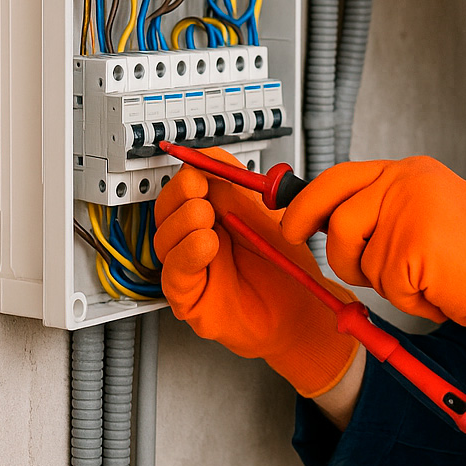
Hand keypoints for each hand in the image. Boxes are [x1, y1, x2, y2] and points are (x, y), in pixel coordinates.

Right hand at [154, 150, 358, 396]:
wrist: (301, 308)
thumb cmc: (284, 266)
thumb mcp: (264, 215)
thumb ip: (238, 187)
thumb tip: (212, 158)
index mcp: (211, 215)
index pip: (185, 187)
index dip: (189, 172)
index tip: (198, 163)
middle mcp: (195, 239)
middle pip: (166, 210)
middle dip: (179, 194)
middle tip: (198, 187)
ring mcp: (190, 269)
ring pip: (164, 240)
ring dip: (183, 222)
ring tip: (206, 218)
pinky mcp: (189, 298)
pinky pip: (175, 275)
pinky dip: (187, 255)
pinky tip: (206, 243)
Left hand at [281, 156, 465, 383]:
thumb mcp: (429, 214)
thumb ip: (385, 210)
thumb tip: (332, 222)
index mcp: (411, 172)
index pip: (342, 175)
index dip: (308, 197)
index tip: (290, 214)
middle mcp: (407, 183)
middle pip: (333, 207)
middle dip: (308, 229)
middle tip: (294, 239)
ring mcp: (407, 211)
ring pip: (353, 255)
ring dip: (377, 279)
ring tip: (417, 278)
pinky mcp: (410, 246)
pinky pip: (383, 285)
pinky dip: (407, 300)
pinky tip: (437, 290)